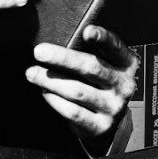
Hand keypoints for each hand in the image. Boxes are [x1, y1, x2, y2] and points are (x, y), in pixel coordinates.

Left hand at [25, 25, 138, 147]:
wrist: (111, 122)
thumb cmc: (99, 82)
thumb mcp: (104, 64)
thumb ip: (91, 50)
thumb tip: (58, 38)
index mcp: (125, 63)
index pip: (115, 47)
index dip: (103, 38)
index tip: (87, 31)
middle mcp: (124, 85)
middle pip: (91, 68)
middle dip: (63, 58)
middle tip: (39, 52)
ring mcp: (114, 107)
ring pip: (78, 91)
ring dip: (50, 80)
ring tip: (32, 73)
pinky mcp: (101, 127)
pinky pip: (73, 112)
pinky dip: (55, 100)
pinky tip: (44, 91)